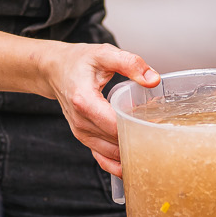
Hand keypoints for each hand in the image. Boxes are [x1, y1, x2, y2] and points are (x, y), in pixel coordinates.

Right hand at [40, 41, 157, 176]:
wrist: (54, 70)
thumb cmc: (78, 62)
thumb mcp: (104, 54)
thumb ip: (130, 64)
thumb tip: (153, 80)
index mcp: (84, 101)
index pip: (115, 126)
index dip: (137, 128)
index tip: (157, 124)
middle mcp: (80, 121)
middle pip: (115, 142)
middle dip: (139, 141)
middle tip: (161, 135)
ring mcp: (81, 132)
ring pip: (111, 153)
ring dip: (131, 152)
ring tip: (152, 145)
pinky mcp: (83, 137)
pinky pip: (102, 158)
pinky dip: (117, 163)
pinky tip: (133, 162)